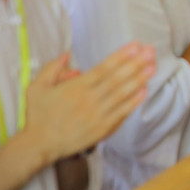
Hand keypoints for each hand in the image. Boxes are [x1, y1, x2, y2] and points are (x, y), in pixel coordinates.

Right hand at [23, 43, 154, 162]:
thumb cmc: (38, 115)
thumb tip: (68, 54)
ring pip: (122, 94)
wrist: (38, 145)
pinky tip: (144, 91)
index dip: (121, 56)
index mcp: (76, 87)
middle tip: (151, 51)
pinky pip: (122, 113)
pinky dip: (134, 102)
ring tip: (153, 66)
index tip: (136, 45)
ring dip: (139, 79)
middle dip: (136, 63)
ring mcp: (98, 114)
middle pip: (117, 78)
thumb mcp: (37, 87)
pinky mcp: (102, 129)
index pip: (104, 68)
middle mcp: (90, 99)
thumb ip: (52, 68)